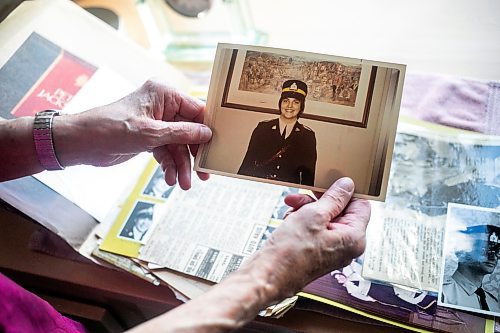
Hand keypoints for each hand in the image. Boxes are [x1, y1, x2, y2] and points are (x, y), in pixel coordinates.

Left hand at [53, 79, 211, 188]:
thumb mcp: (150, 133)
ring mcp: (156, 123)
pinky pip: (166, 152)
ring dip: (181, 165)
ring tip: (183, 184)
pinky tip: (169, 179)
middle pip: (189, 131)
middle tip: (204, 174)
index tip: (218, 146)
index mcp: (164, 94)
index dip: (207, 128)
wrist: (80, 143)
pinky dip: (168, 166)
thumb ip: (181, 133)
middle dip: (194, 154)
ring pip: (178, 146)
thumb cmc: (110, 129)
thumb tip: (207, 133)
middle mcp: (162, 107)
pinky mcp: (149, 138)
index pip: (196, 109)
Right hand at [254, 177, 370, 298]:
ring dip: (308, 208)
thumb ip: (334, 198)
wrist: (268, 275)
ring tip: (292, 207)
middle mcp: (346, 246)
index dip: (344, 192)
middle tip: (305, 193)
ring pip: (325, 217)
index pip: (361, 205)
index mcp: (354, 238)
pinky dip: (302, 220)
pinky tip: (290, 219)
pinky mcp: (316, 251)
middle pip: (341, 210)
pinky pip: (314, 228)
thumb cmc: (291, 253)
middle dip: (320, 200)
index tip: (329, 183)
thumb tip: (347, 186)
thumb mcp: (314, 215)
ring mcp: (331, 249)